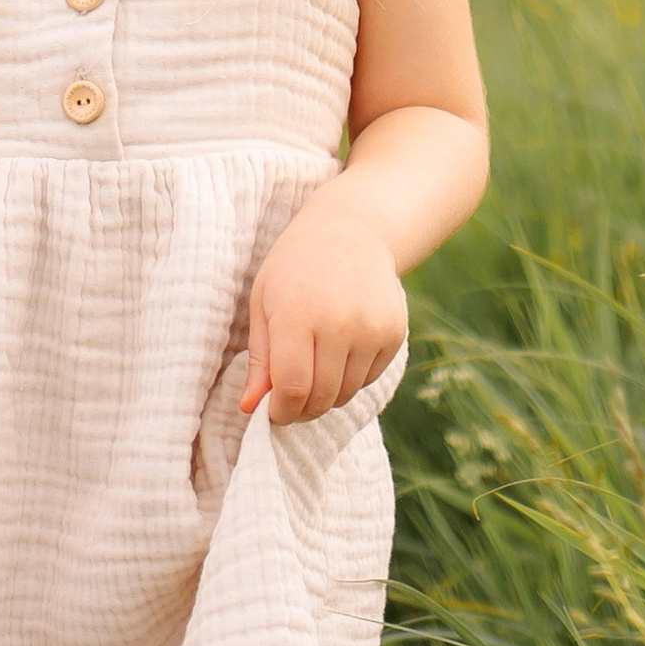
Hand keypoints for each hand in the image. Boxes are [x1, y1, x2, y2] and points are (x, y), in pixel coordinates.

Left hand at [240, 199, 407, 425]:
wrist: (350, 232)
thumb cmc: (295, 268)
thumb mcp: (263, 303)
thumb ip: (260, 359)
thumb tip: (250, 407)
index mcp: (297, 315)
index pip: (292, 387)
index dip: (281, 411)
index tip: (273, 413)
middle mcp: (339, 323)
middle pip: (321, 397)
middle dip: (302, 409)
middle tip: (291, 402)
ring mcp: (372, 329)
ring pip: (346, 393)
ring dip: (326, 395)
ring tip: (314, 371)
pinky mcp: (394, 333)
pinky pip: (368, 379)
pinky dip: (350, 379)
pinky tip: (339, 353)